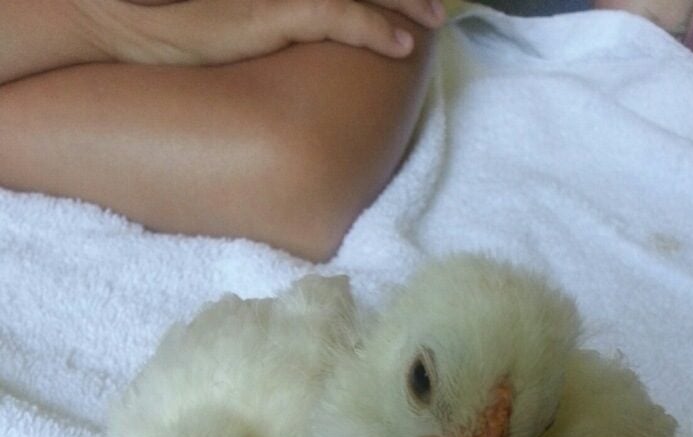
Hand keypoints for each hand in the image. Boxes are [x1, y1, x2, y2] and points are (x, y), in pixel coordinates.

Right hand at [86, 0, 445, 65]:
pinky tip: (401, 45)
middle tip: (435, 4)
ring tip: (433, 20)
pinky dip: (374, 29)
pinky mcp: (272, 8)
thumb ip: (268, 11)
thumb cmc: (171, 16)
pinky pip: (338, 16)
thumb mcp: (230, 9)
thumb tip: (294, 24)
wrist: (126, 14)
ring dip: (402, 3)